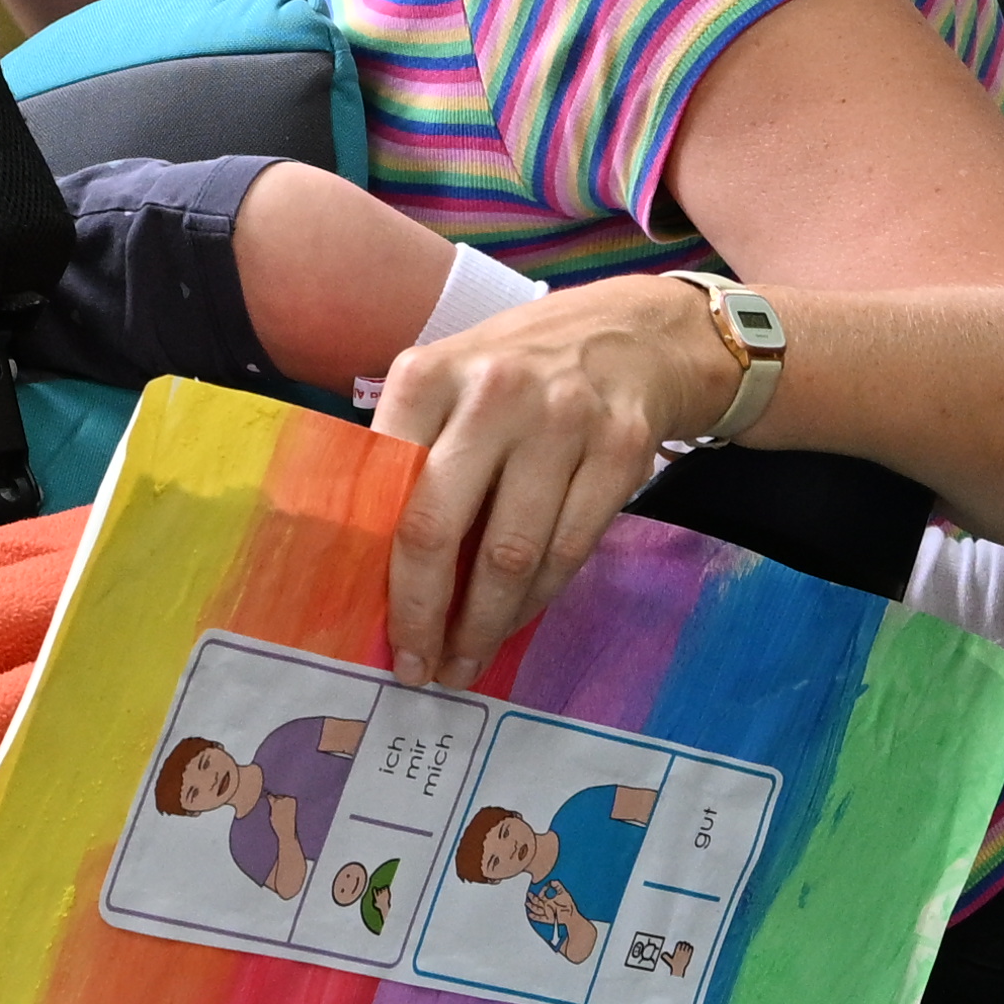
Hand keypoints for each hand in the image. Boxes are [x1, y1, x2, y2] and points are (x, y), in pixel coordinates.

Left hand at [368, 277, 742, 687]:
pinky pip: (570, 549)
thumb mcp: (452, 382)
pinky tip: (517, 620)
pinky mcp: (620, 448)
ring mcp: (563, 419)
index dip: (378, 572)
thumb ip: (411, 451)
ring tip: (467, 662)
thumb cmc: (519, 372)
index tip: (376, 627)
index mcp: (430, 374)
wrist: (634, 333)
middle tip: (419, 669)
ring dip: (485, 624)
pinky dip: (538, 599)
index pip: (386, 490)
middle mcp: (494, 390)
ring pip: (512, 554)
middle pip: (438, 527)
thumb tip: (370, 565)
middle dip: (423, 615)